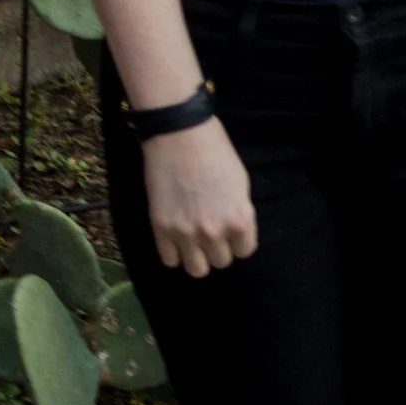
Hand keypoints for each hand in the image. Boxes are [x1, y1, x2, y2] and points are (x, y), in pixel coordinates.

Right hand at [142, 120, 256, 277]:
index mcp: (240, 219)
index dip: (238, 241)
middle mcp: (215, 232)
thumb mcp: (241, 184)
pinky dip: (174, 253)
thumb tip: (234, 233)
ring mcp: (186, 233)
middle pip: (221, 261)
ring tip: (193, 240)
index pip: (244, 251)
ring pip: (197, 269)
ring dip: (197, 257)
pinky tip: (175, 238)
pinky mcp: (161, 229)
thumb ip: (238, 213)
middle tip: (211, 231)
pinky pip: (170, 260)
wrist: (180, 135)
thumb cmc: (216, 152)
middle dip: (218, 248)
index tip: (230, 230)